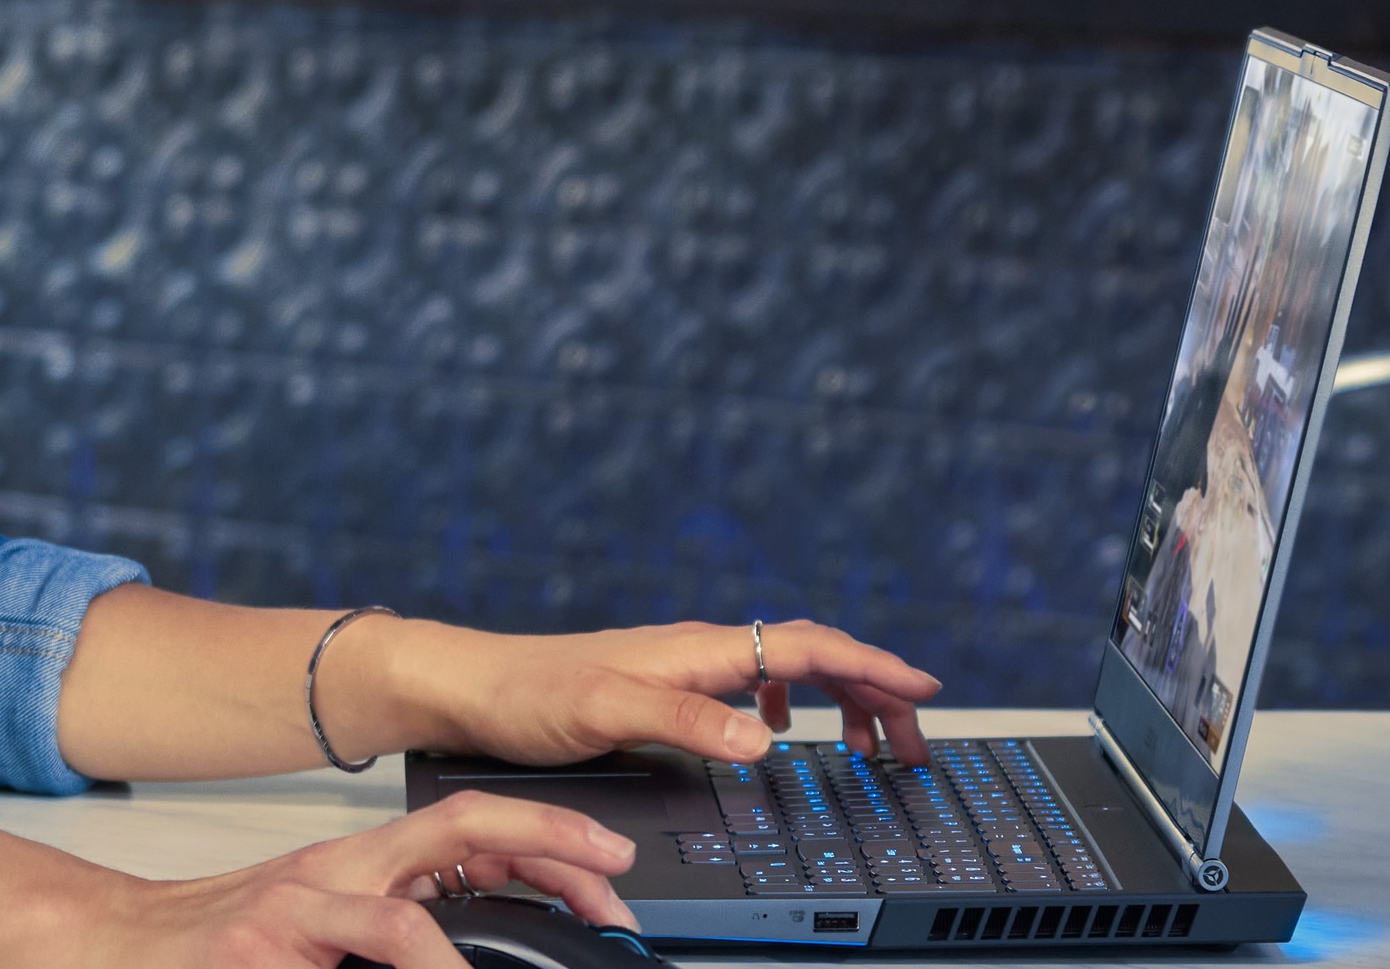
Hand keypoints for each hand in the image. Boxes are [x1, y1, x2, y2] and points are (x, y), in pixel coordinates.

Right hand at [64, 792, 638, 968]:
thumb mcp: (324, 926)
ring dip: (468, 946)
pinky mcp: (260, 943)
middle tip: (615, 892)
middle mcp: (338, 870)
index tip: (612, 863)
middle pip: (461, 830)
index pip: (470, 826)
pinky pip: (353, 948)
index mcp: (362, 866)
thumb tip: (477, 944)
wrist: (114, 942)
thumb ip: (400, 923)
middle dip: (550, 849)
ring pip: (407, 916)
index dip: (549, 835)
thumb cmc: (223, 945)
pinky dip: (417, 964)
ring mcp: (298, 907)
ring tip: (514, 964)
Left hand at [360, 617, 940, 769]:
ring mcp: (681, 664)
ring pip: (783, 672)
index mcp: (697, 649)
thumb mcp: (607, 710)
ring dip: (835, 700)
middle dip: (871, 691)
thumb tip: (766, 740)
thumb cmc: (524, 694)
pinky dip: (784, 708)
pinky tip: (776, 735)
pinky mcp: (661, 685)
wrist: (465, 687)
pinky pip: (747, 687)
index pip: (806, 648)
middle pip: (809, 657)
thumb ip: (689, 720)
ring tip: (865, 740)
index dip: (871, 668)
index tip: (924, 690)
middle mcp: (696, 649)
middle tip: (912, 738)